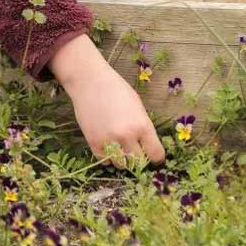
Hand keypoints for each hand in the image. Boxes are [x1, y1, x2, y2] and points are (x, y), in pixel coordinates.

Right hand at [49, 35, 164, 165]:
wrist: (89, 80)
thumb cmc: (116, 88)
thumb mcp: (137, 105)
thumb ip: (143, 126)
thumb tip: (147, 146)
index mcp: (142, 125)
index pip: (156, 155)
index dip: (155, 156)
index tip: (152, 155)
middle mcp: (127, 136)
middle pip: (138, 163)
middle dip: (138, 158)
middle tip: (134, 150)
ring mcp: (109, 140)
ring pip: (121, 165)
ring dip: (122, 158)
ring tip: (119, 146)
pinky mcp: (93, 142)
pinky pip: (105, 161)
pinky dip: (107, 156)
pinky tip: (107, 144)